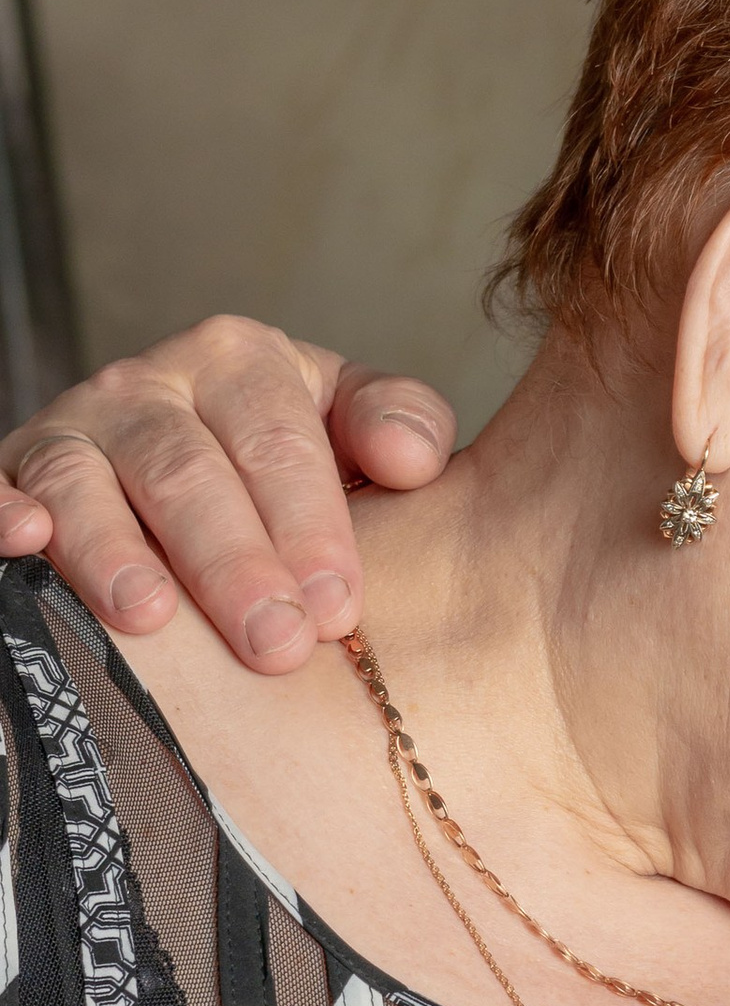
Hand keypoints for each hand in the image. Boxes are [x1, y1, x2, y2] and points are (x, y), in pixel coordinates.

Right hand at [0, 319, 457, 672]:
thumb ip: (399, 424)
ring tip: (152, 618)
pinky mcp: (12, 475)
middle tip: (274, 644)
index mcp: (239, 360)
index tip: (340, 607)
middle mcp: (146, 385)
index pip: (278, 441)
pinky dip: (2, 515)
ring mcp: (70, 431)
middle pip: (188, 472)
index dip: (310, 525)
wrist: (180, 456)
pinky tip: (24, 542)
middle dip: (233, 564)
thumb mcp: (345, 423)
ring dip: (116, 553)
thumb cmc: (281, 458)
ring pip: (86, 487)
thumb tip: (412, 461)